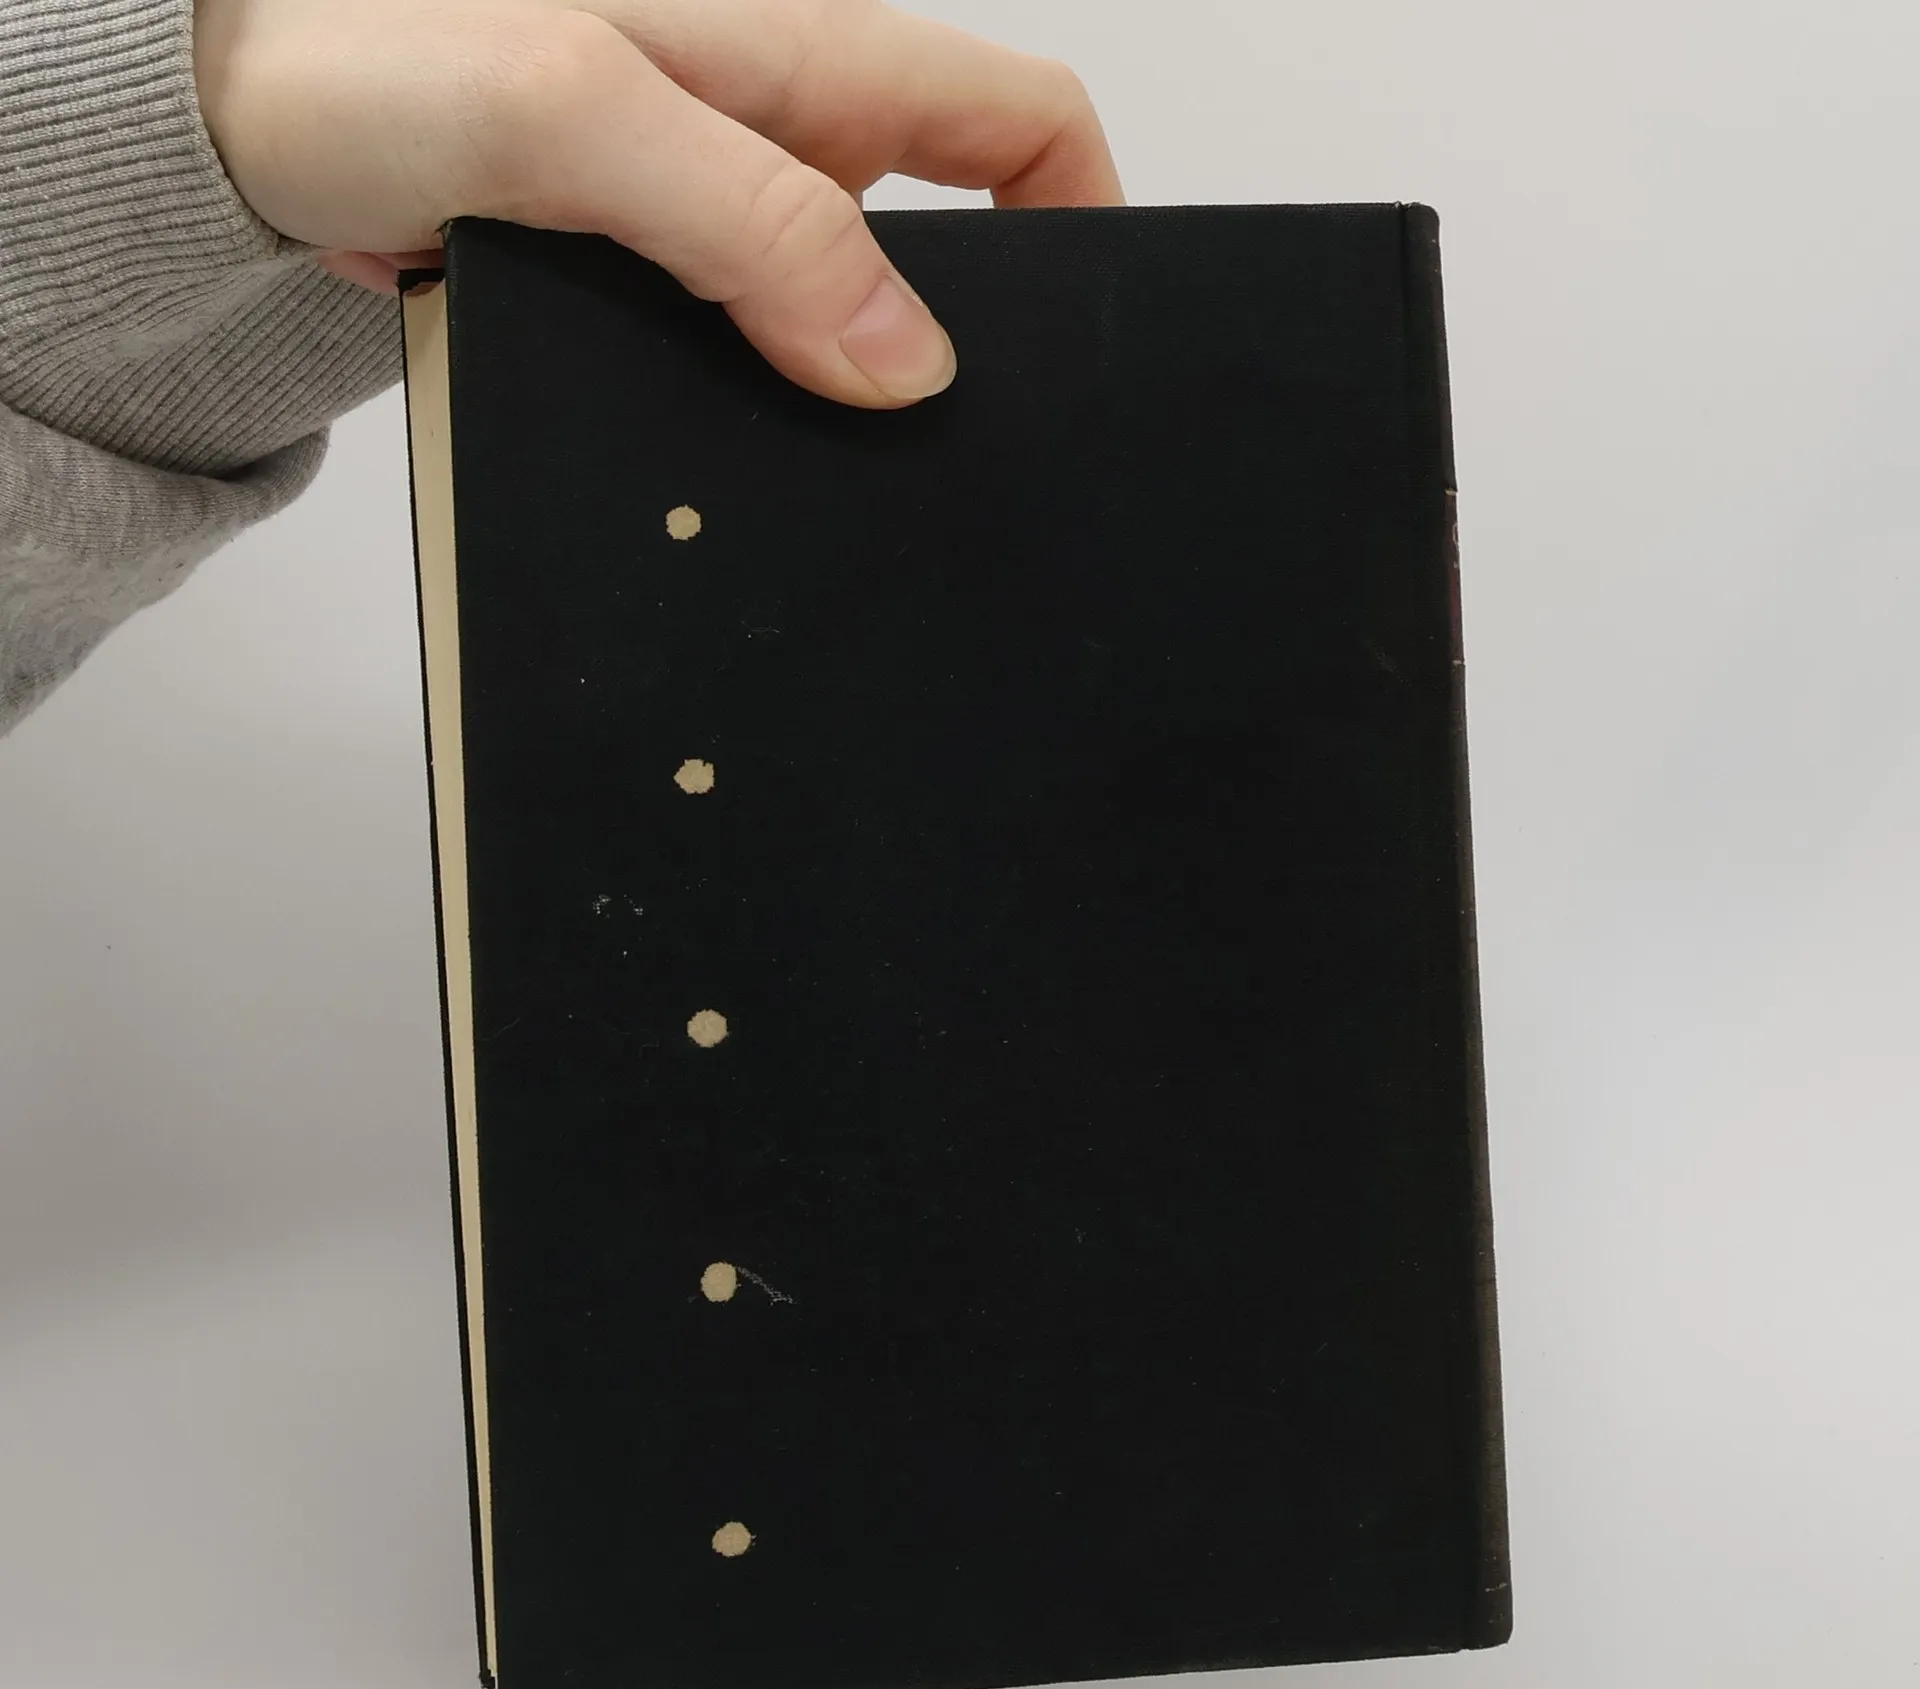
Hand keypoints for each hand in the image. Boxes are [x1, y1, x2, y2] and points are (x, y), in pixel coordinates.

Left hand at [192, 0, 1122, 407]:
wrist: (230, 110)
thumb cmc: (363, 51)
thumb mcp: (578, 116)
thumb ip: (750, 226)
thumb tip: (902, 357)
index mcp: (797, 57)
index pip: (1017, 118)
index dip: (1086, 216)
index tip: (1091, 340)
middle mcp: (773, 136)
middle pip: (953, 233)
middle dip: (979, 336)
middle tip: (961, 454)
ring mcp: (712, 216)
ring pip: (849, 314)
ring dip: (862, 395)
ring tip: (856, 490)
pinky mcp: (650, 284)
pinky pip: (753, 356)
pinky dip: (772, 415)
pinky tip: (750, 471)